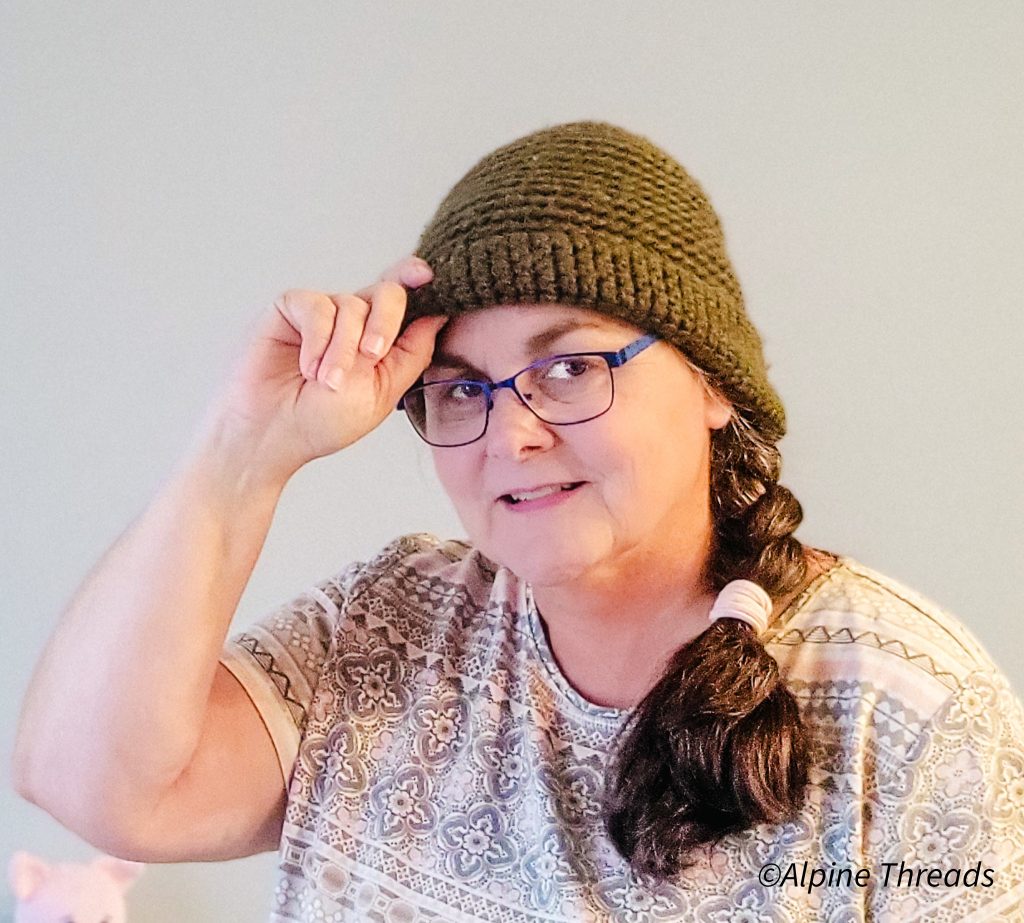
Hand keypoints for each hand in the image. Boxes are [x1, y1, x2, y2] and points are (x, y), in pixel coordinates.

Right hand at [200, 256, 444, 482]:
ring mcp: (324, 312)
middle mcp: (354, 320)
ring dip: (343, 350)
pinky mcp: (292, 307)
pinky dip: (318, 341)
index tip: (428, 275)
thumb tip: (438, 315)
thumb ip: (412, 353)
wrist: (273, 436)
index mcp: (380, 338)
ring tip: (327, 382)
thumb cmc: (323, 421)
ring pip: (352, 305)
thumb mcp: (382, 393)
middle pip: (387, 293)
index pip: (405, 299)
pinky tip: (308, 368)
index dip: (416, 279)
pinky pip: (318, 308)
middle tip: (371, 355)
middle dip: (385, 322)